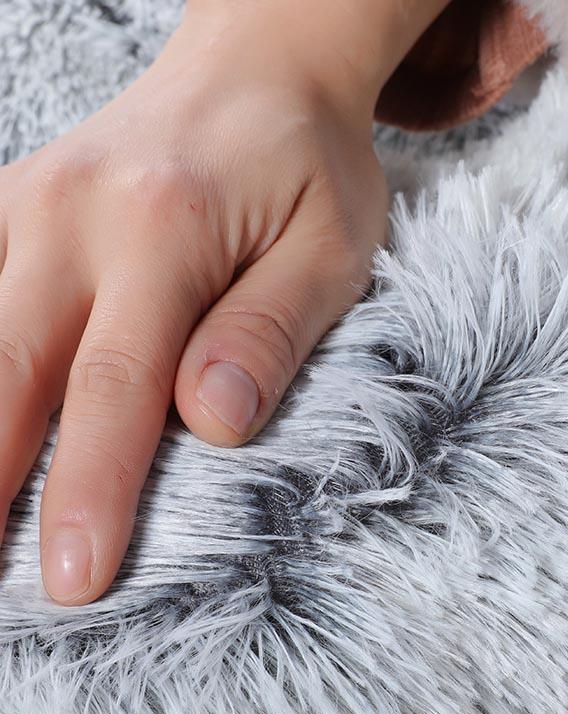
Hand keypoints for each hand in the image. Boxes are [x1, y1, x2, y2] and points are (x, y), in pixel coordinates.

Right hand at [0, 0, 403, 603]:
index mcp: (164, 230)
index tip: (75, 581)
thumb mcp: (329, 249)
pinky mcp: (12, 203)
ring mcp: (28, 203)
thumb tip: (212, 425)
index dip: (88, 494)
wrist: (260, 71)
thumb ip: (267, 331)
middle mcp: (73, 214)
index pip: (117, 390)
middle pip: (6, 373)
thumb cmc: (307, 168)